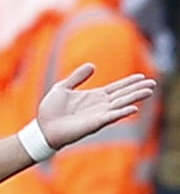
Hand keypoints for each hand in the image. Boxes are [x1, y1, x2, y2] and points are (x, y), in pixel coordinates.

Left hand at [36, 64, 156, 148]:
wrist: (42, 128)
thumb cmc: (50, 111)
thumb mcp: (62, 88)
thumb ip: (77, 77)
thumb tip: (92, 65)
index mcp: (93, 97)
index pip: (115, 88)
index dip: (128, 82)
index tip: (142, 76)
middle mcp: (99, 106)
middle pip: (122, 96)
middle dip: (137, 89)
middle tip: (153, 83)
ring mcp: (97, 115)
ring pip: (120, 105)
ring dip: (135, 98)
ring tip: (149, 91)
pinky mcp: (93, 124)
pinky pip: (110, 117)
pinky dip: (122, 113)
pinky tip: (133, 108)